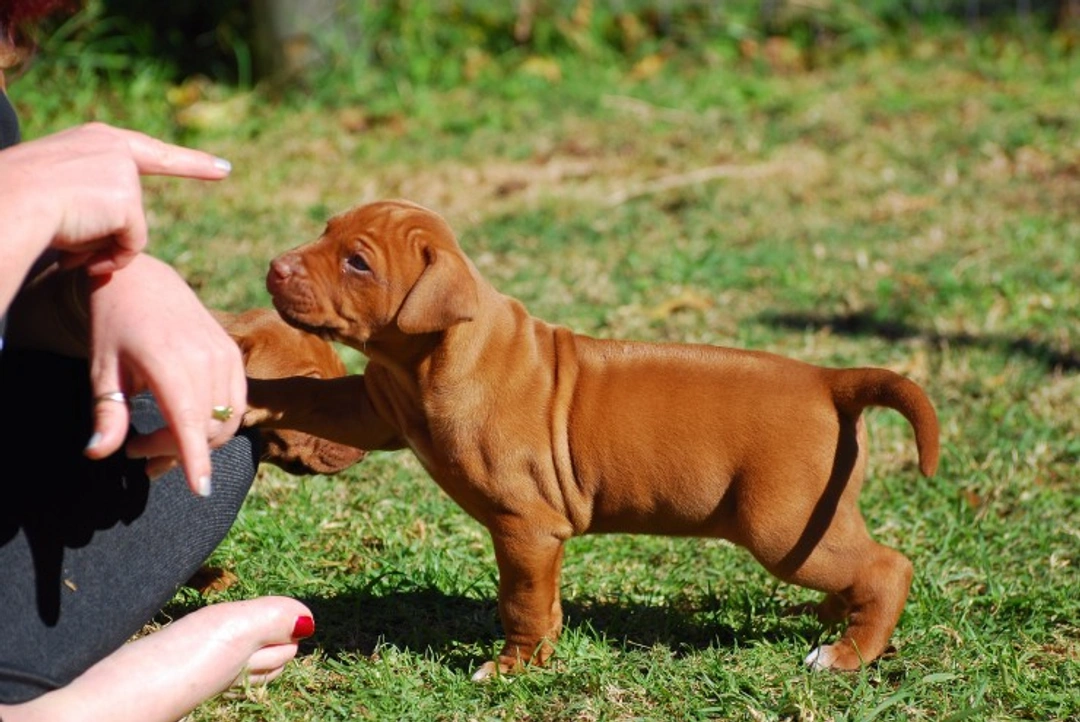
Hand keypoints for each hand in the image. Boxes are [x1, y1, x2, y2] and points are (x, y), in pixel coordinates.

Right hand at [0, 122, 229, 310]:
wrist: (6, 202)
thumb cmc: (19, 203)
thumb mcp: (58, 194)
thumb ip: (93, 204)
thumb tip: (115, 245)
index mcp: (96, 141)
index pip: (149, 152)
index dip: (189, 162)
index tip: (223, 168)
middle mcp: (115, 149)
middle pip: (139, 200)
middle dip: (181, 181)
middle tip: (223, 170)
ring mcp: (124, 173)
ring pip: (129, 229)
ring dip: (102, 248)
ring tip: (69, 246)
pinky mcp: (127, 201)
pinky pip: (132, 245)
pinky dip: (110, 258)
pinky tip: (81, 257)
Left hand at [82, 255, 246, 496]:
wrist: (143, 281)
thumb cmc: (115, 326)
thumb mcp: (102, 370)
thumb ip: (106, 414)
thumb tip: (98, 454)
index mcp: (167, 361)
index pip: (189, 420)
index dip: (196, 458)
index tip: (201, 490)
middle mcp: (204, 358)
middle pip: (206, 427)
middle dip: (177, 452)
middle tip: (139, 453)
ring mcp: (224, 354)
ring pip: (225, 419)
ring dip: (199, 442)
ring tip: (160, 443)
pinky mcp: (233, 354)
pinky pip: (235, 403)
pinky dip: (216, 423)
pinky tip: (187, 423)